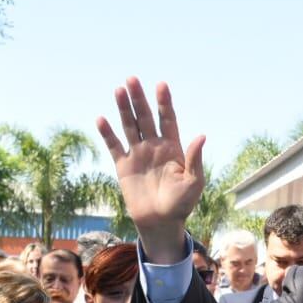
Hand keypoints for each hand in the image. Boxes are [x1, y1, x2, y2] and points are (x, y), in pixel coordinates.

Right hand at [95, 78, 204, 263]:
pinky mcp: (123, 166)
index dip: (164, 103)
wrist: (161, 222)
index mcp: (172, 147)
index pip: (168, 119)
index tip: (161, 86)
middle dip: (139, 98)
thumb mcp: (194, 182)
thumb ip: (195, 159)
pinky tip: (102, 119)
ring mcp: (138, 154)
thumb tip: (201, 135)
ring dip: (124, 109)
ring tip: (119, 90)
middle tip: (132, 79)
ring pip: (129, 126)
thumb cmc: (181, 204)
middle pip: (145, 117)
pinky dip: (107, 133)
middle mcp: (154, 146)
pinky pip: (114, 146)